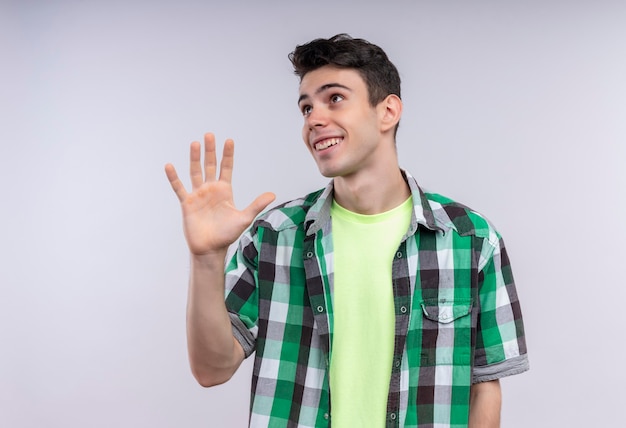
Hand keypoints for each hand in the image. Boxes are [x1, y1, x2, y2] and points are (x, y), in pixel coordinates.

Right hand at [165, 133, 275, 255]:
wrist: (210, 249)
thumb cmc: (227, 235)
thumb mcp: (244, 218)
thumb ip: (256, 204)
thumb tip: (272, 194)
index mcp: (225, 191)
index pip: (226, 168)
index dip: (227, 155)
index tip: (229, 140)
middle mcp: (211, 189)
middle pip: (210, 165)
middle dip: (210, 151)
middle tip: (209, 135)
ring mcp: (198, 195)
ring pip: (195, 172)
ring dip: (195, 158)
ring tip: (195, 143)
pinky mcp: (187, 203)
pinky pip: (179, 188)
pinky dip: (174, 177)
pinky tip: (170, 166)